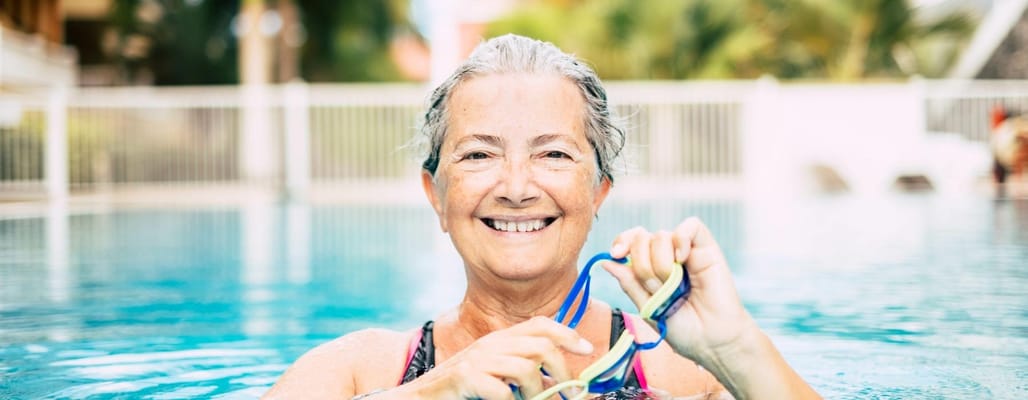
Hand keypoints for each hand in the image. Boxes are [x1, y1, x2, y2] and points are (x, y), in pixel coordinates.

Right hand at [398, 316, 592, 399]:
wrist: (419, 397)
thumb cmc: (462, 391)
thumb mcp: (495, 373)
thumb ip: (521, 369)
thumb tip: (558, 380)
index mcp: (500, 339)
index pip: (541, 324)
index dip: (568, 334)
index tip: (588, 350)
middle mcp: (491, 343)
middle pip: (542, 345)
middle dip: (562, 372)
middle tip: (567, 396)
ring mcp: (477, 359)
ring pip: (527, 370)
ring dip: (539, 395)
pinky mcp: (465, 377)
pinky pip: (503, 392)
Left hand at [604, 217, 756, 362]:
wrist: (711, 341)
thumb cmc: (682, 328)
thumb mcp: (648, 308)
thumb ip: (629, 283)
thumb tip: (606, 262)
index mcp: (650, 267)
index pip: (630, 240)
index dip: (621, 242)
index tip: (617, 254)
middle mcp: (666, 255)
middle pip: (641, 237)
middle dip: (642, 265)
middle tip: (655, 288)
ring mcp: (686, 251)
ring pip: (660, 235)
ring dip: (660, 263)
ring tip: (673, 285)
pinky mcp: (706, 248)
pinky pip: (691, 226)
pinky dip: (681, 239)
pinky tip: (682, 259)